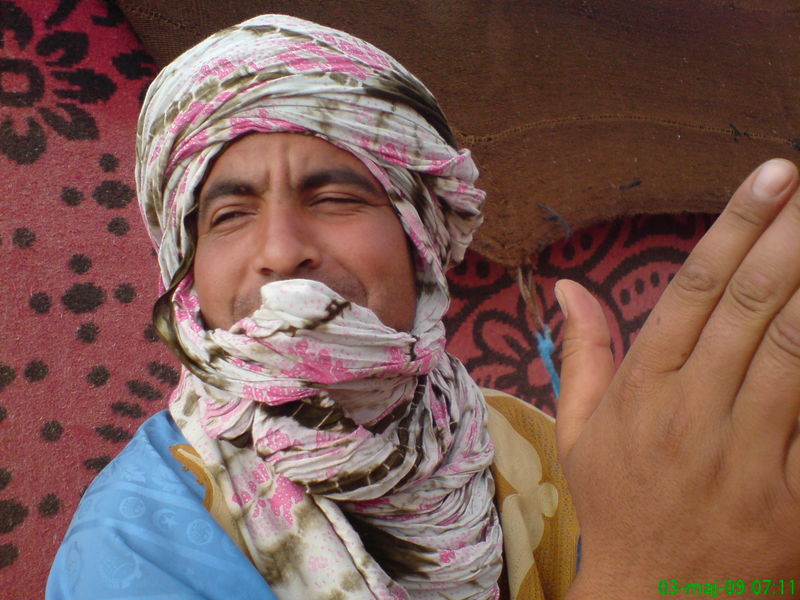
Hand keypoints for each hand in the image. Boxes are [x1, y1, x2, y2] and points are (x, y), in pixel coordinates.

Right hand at [555, 159, 799, 598]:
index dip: (734, 229)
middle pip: (753, 308)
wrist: (656, 599)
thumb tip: (567, 286)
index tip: (770, 177)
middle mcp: (694, 412)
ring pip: (796, 353)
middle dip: (791, 235)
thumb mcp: (581, 431)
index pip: (692, 292)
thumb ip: (582, 352)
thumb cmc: (618, 504)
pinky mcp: (795, 494)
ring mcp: (749, 455)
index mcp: (643, 392)